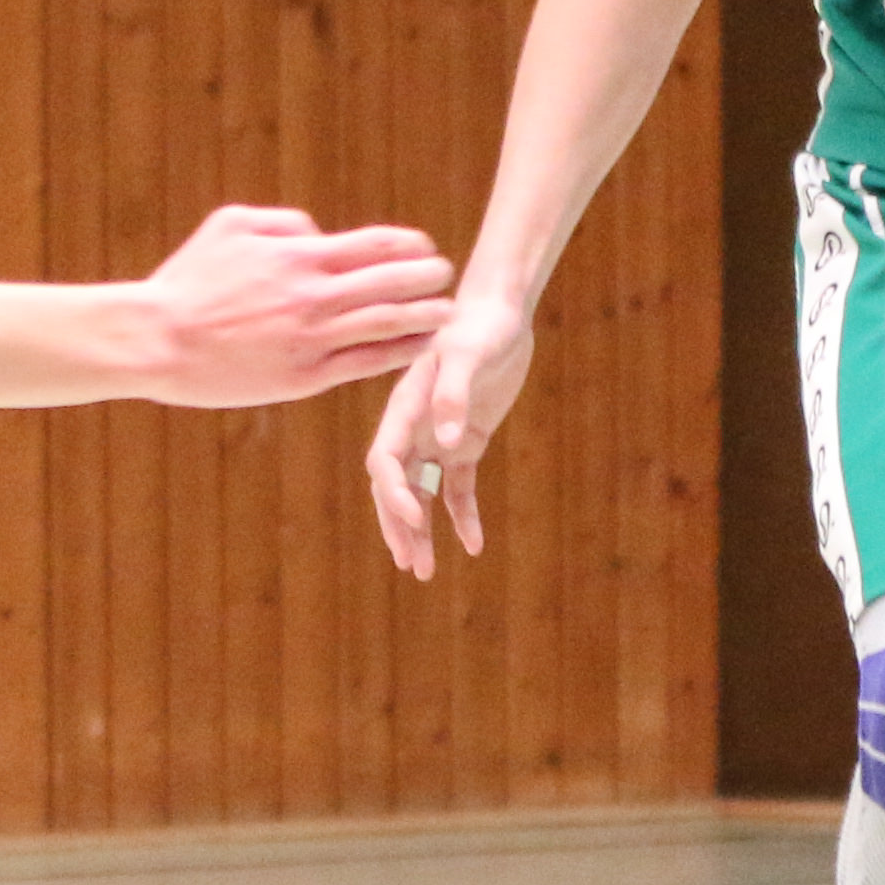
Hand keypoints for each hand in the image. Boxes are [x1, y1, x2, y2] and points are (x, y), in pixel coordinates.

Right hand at [140, 204, 451, 409]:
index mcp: (297, 257)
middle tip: (447, 275)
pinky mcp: (302, 378)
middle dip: (426, 276)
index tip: (425, 247)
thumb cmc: (187, 280)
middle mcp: (312, 296)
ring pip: (385, 325)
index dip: (406, 245)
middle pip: (390, 282)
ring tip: (448, 313)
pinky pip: (363, 364)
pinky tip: (418, 350)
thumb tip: (318, 233)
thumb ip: (283, 224)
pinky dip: (396, 354)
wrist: (156, 339)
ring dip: (423, 316)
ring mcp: (311, 340)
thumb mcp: (229, 225)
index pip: (372, 245)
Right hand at [363, 288, 535, 579]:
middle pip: (396, 487)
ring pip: (421, 494)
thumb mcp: (469, 356)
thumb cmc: (479, 326)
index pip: (386, 461)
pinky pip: (457, 488)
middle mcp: (413, 428)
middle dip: (400, 527)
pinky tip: (472, 545)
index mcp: (403, 408)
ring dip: (421, 532)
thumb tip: (445, 445)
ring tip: (424, 572)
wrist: (499, 313)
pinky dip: (462, 516)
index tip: (416, 522)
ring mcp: (436, 437)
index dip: (395, 495)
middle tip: (412, 566)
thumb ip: (453, 395)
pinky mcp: (465, 443)